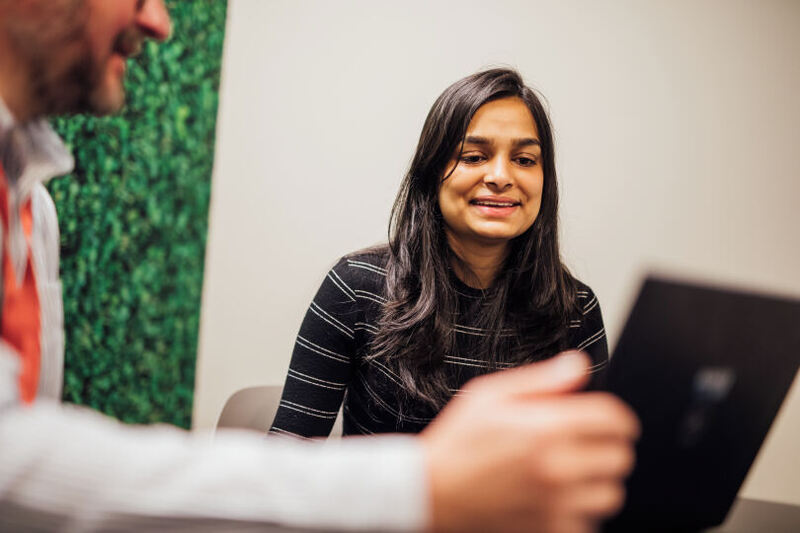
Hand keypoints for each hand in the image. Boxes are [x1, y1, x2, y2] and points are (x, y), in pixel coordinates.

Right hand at [421, 351, 639, 532]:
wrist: (430, 493)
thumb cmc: (457, 443)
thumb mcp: (490, 396)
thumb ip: (541, 381)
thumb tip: (578, 366)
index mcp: (546, 427)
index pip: (614, 420)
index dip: (616, 417)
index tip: (609, 422)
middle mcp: (557, 467)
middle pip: (620, 457)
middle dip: (606, 447)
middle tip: (585, 446)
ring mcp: (556, 504)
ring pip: (610, 493)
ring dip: (596, 482)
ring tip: (571, 474)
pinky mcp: (550, 530)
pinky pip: (588, 523)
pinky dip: (577, 512)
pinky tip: (553, 499)